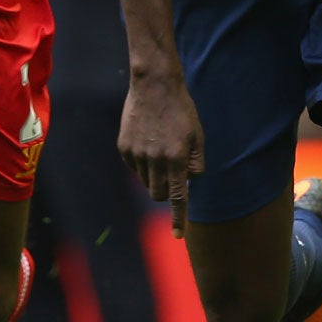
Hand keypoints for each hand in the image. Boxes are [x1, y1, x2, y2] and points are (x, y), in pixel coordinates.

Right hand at [118, 71, 205, 234]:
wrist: (154, 85)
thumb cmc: (181, 110)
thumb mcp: (197, 135)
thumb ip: (196, 162)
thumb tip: (190, 182)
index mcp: (177, 158)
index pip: (178, 197)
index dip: (178, 218)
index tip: (178, 235)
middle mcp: (155, 160)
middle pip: (158, 194)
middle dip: (166, 190)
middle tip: (172, 173)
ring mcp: (137, 154)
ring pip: (145, 181)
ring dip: (154, 174)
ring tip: (160, 148)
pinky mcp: (124, 147)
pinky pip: (134, 167)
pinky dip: (142, 162)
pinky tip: (147, 141)